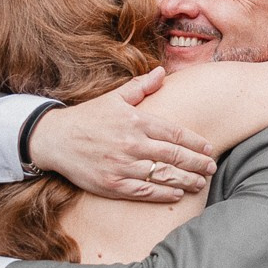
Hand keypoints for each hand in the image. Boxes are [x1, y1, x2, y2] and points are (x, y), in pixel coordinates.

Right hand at [26, 68, 216, 202]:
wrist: (55, 139)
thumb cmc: (88, 117)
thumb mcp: (114, 97)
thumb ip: (141, 87)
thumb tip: (162, 72)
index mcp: (135, 121)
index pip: (174, 133)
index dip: (195, 142)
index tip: (209, 149)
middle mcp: (132, 144)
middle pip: (174, 156)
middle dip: (197, 163)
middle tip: (212, 168)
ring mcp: (122, 166)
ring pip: (163, 175)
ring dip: (186, 180)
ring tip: (201, 183)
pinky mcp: (112, 184)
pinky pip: (144, 191)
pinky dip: (163, 194)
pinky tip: (177, 194)